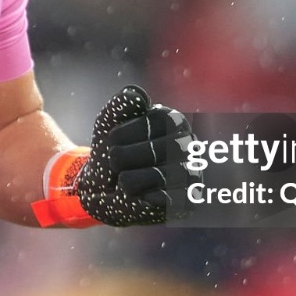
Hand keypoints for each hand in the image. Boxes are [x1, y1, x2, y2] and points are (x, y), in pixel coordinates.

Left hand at [73, 85, 198, 225]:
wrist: (103, 186)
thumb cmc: (113, 149)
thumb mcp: (109, 121)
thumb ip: (121, 104)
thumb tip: (138, 95)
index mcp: (172, 120)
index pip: (142, 126)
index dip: (119, 136)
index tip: (115, 141)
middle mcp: (188, 144)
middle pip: (144, 152)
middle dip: (120, 160)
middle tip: (121, 164)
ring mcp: (191, 173)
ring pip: (150, 177)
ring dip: (127, 180)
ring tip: (129, 180)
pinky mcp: (187, 201)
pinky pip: (158, 200)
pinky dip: (141, 198)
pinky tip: (142, 194)